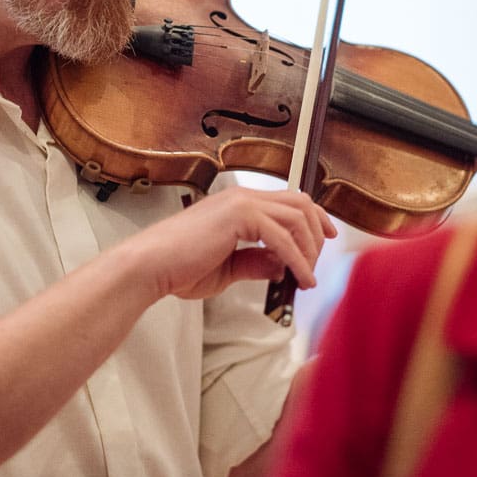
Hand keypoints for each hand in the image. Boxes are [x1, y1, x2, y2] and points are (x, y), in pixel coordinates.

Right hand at [126, 187, 334, 301]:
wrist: (150, 268)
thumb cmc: (177, 268)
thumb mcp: (228, 268)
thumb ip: (256, 263)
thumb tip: (283, 266)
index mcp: (237, 204)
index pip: (289, 201)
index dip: (314, 219)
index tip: (326, 240)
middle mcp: (242, 197)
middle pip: (300, 203)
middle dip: (317, 234)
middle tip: (316, 266)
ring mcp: (241, 203)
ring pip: (297, 216)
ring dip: (309, 249)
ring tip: (306, 277)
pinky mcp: (239, 217)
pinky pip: (283, 237)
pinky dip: (297, 260)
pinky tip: (298, 279)